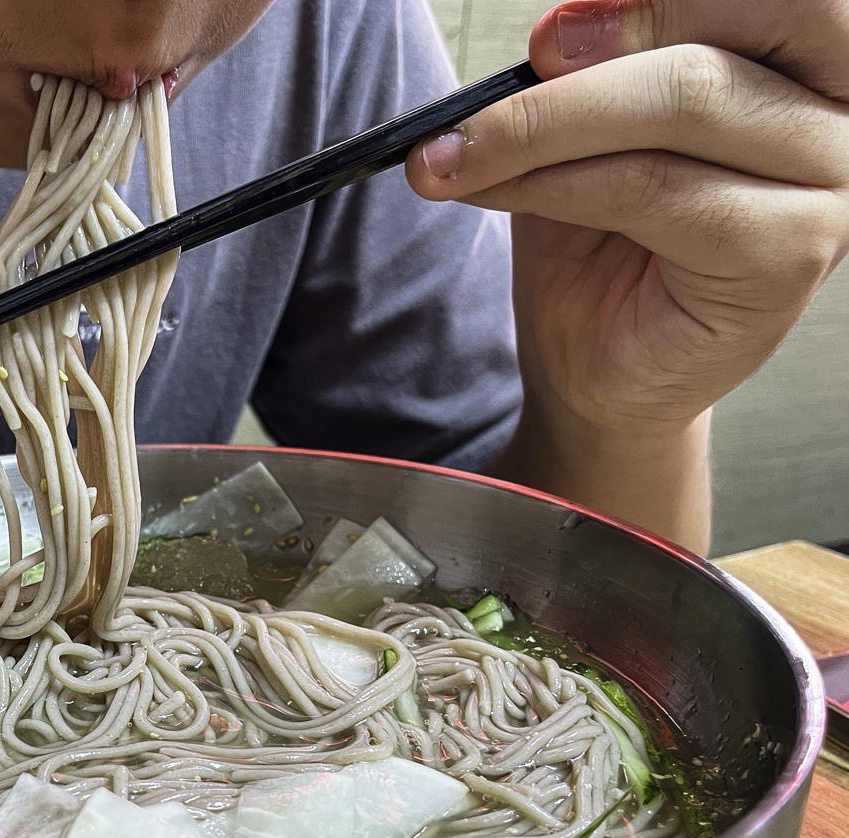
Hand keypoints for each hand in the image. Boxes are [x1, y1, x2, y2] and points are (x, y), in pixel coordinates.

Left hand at [403, 0, 848, 547]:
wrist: (598, 374)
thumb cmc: (603, 251)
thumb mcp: (587, 139)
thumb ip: (590, 79)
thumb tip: (552, 33)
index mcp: (804, 66)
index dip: (653, 1)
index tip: (548, 34)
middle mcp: (835, 116)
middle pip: (724, 37)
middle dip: (605, 46)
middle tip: (515, 72)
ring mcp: (826, 186)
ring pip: (682, 103)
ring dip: (544, 125)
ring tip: (453, 155)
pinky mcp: (789, 255)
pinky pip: (656, 188)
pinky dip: (558, 182)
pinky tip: (494, 191)